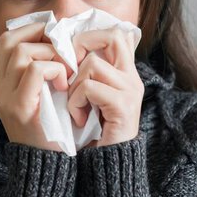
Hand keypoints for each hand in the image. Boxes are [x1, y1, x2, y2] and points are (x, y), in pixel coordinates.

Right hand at [0, 22, 70, 151]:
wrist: (47, 168)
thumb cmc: (54, 130)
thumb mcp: (46, 96)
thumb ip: (45, 72)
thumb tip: (61, 39)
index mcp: (4, 83)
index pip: (6, 39)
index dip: (31, 30)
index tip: (55, 36)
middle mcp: (0, 89)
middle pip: (10, 41)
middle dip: (40, 36)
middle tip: (62, 48)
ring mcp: (6, 99)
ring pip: (21, 52)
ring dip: (50, 54)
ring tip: (66, 69)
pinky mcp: (20, 109)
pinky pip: (34, 71)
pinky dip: (54, 70)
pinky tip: (64, 83)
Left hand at [67, 28, 143, 147]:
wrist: (108, 164)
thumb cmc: (94, 129)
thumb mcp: (91, 95)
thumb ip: (87, 73)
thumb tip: (64, 48)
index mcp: (125, 71)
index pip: (116, 32)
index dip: (89, 37)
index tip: (72, 58)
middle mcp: (132, 76)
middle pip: (113, 35)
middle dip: (83, 45)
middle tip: (70, 68)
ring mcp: (130, 90)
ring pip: (93, 64)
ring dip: (73, 85)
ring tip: (75, 105)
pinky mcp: (123, 106)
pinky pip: (90, 88)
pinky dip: (76, 102)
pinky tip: (79, 118)